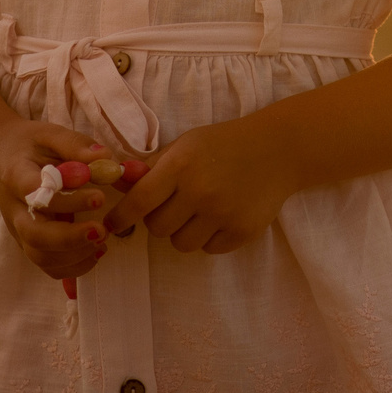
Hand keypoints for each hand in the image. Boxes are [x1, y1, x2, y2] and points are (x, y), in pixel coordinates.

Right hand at [0, 117, 118, 280]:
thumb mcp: (50, 133)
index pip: (36, 195)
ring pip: (40, 256)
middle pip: (35, 235)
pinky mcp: (29, 243)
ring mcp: (19, 230)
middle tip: (102, 229)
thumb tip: (106, 158)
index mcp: (15, 176)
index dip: (67, 201)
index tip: (100, 196)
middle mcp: (14, 210)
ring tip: (103, 237)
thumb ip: (75, 145)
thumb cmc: (30, 145)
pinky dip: (73, 266)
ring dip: (75, 255)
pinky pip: (47, 266)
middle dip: (71, 238)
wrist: (2, 157)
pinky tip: (97, 250)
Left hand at [104, 116, 300, 255]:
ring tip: (200, 211)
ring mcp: (223, 214)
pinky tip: (222, 216)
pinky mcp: (242, 232)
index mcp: (181, 165)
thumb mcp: (186, 144)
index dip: (120, 217)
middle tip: (175, 204)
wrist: (279, 149)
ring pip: (181, 244)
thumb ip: (152, 166)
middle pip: (157, 228)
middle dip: (160, 219)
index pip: (139, 201)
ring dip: (184, 231)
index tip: (112, 225)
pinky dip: (210, 237)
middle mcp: (200, 191)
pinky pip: (209, 249)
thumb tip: (116, 182)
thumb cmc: (224, 143)